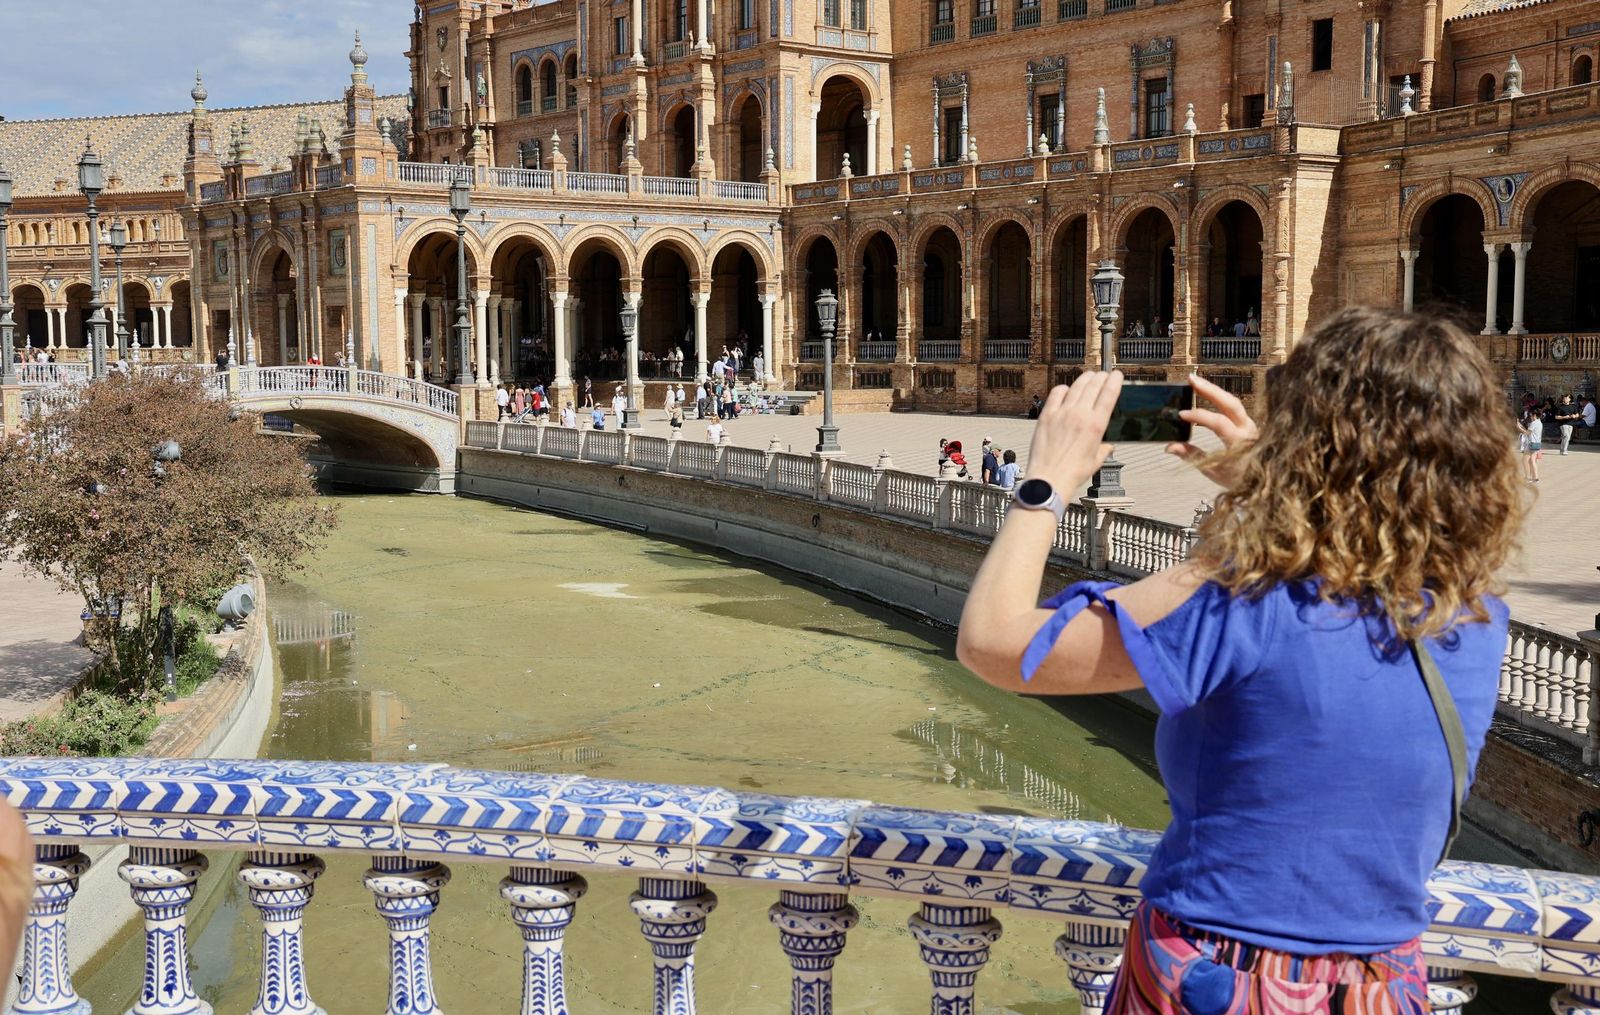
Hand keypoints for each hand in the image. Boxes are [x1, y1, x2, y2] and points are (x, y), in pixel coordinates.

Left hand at [1025, 370, 1121, 491]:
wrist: (1049, 479)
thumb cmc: (1072, 474)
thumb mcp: (1095, 462)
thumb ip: (1104, 450)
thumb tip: (1108, 447)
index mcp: (1096, 426)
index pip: (1109, 394)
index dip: (1114, 381)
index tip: (1117, 375)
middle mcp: (1080, 415)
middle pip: (1093, 386)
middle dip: (1100, 377)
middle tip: (1103, 375)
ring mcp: (1062, 414)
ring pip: (1076, 387)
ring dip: (1084, 379)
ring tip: (1088, 376)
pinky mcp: (1046, 416)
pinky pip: (1056, 394)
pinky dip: (1063, 388)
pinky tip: (1066, 390)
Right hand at [1166, 373, 1258, 488]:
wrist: (1263, 483)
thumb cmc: (1240, 480)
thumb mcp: (1213, 471)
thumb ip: (1192, 456)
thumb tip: (1170, 447)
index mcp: (1240, 443)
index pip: (1219, 423)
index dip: (1200, 416)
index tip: (1182, 414)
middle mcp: (1248, 430)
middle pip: (1230, 403)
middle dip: (1210, 390)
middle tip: (1191, 380)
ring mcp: (1249, 425)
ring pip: (1233, 401)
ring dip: (1214, 390)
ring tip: (1195, 382)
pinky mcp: (1247, 424)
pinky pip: (1234, 407)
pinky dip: (1219, 398)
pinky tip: (1207, 393)